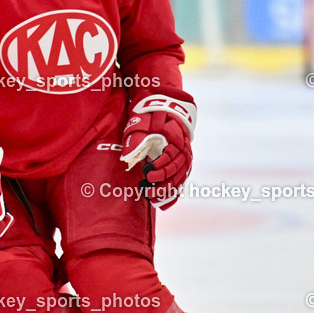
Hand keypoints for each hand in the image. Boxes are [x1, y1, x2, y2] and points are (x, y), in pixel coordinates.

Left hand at [120, 90, 196, 208]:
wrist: (164, 108)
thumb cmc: (149, 115)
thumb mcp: (141, 121)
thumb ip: (137, 137)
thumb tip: (129, 156)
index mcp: (175, 136)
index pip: (172, 154)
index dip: (161, 165)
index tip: (147, 172)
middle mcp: (183, 148)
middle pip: (177, 169)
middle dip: (163, 181)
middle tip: (148, 188)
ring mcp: (184, 157)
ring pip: (179, 177)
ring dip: (167, 190)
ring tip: (152, 198)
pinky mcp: (180, 165)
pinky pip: (180, 181)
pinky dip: (173, 194)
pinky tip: (163, 204)